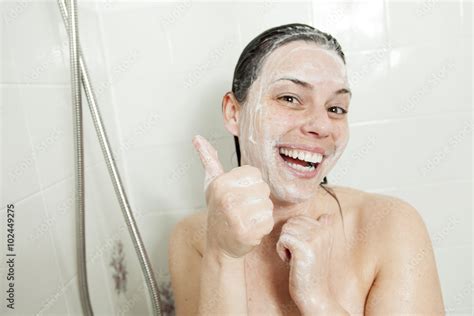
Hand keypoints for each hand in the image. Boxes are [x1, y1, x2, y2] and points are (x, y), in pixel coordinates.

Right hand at [192, 135, 274, 258]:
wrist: (219, 245)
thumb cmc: (219, 211)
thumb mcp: (212, 183)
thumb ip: (209, 160)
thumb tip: (197, 138)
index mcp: (220, 183)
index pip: (255, 174)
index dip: (251, 185)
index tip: (239, 194)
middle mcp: (227, 198)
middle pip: (263, 189)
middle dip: (257, 199)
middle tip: (242, 209)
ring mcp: (236, 217)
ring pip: (267, 205)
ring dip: (260, 214)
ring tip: (246, 219)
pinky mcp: (246, 233)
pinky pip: (268, 221)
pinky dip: (263, 227)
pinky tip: (250, 230)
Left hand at [276, 213, 335, 310]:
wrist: (314, 293)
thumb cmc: (311, 270)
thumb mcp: (320, 246)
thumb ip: (321, 230)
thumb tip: (327, 215)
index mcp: (326, 229)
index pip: (299, 218)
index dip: (295, 234)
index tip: (305, 250)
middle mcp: (322, 231)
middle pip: (290, 223)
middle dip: (289, 238)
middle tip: (299, 255)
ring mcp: (314, 238)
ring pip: (285, 230)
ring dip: (285, 245)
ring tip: (296, 258)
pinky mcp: (304, 247)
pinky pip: (282, 240)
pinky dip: (281, 251)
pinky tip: (292, 262)